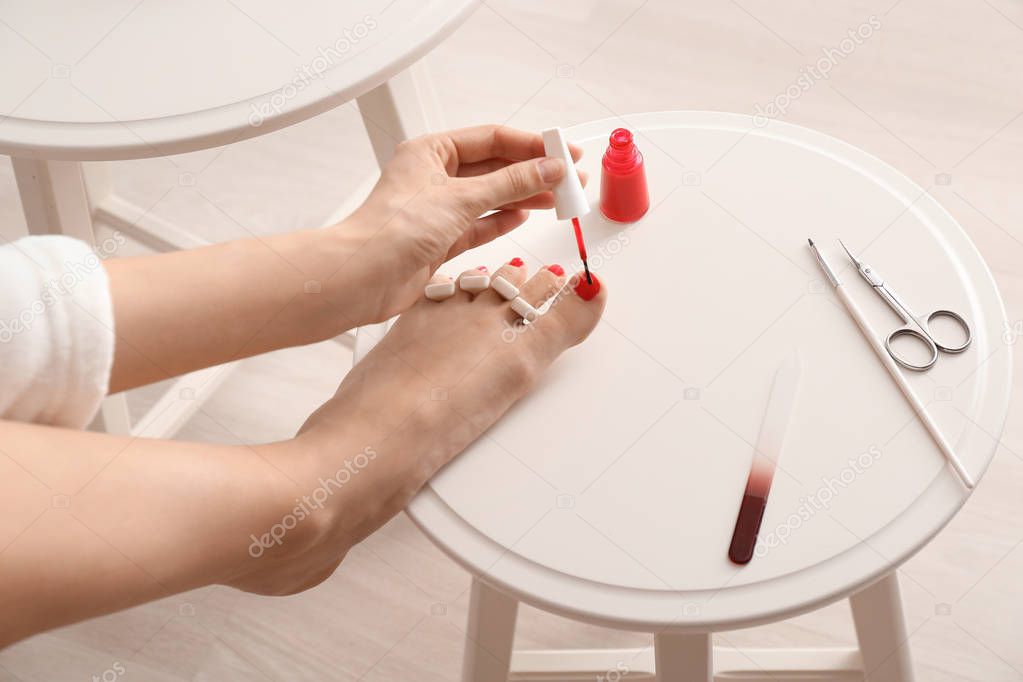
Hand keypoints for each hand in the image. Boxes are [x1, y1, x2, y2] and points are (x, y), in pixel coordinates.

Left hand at [333, 124, 583, 323]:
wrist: (364, 277)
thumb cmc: (394, 229)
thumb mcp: (461, 198)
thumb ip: (510, 183)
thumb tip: (548, 169)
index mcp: (430, 151)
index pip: (491, 140)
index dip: (531, 145)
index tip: (563, 152)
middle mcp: (433, 177)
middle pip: (494, 168)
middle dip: (532, 172)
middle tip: (568, 178)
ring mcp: (437, 209)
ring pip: (490, 197)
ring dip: (522, 196)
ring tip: (556, 198)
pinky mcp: (440, 240)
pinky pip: (480, 225)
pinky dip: (502, 220)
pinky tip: (523, 216)